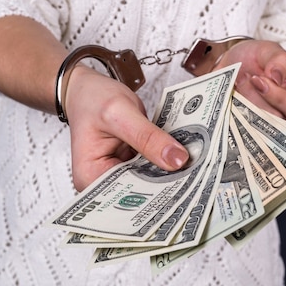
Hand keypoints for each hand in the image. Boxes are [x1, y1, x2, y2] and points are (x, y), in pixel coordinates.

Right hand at [64, 66, 188, 190]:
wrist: (88, 89)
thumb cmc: (93, 99)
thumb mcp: (120, 112)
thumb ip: (147, 136)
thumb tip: (177, 160)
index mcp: (90, 176)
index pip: (126, 196)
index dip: (156, 193)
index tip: (185, 187)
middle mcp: (102, 182)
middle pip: (140, 192)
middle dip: (167, 183)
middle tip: (198, 176)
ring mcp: (118, 175)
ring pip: (149, 181)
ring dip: (170, 173)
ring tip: (196, 168)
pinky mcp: (131, 166)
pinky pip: (152, 168)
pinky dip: (166, 162)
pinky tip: (184, 159)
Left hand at [214, 40, 285, 119]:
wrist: (238, 60)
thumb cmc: (261, 58)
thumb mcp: (271, 51)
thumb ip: (280, 61)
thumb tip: (276, 77)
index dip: (278, 97)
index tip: (259, 79)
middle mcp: (278, 116)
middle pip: (271, 120)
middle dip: (254, 99)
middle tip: (244, 78)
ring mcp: (257, 122)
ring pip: (251, 124)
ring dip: (240, 103)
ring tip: (236, 82)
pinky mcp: (237, 123)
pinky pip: (232, 125)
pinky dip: (226, 108)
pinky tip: (225, 93)